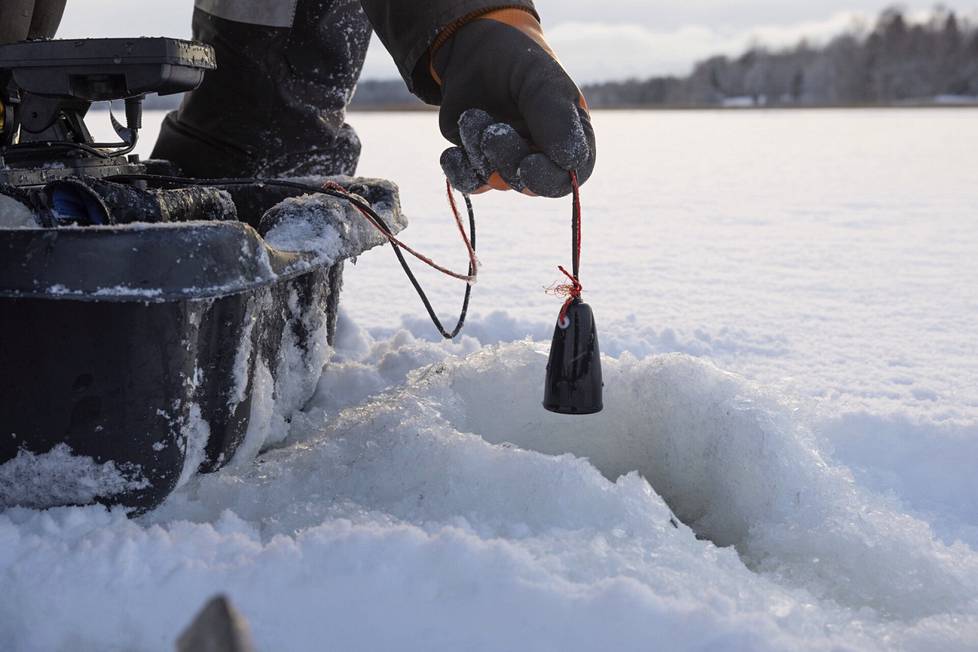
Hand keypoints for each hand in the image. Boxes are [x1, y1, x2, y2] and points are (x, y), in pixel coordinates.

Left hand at [432, 9, 595, 197]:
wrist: (474, 52)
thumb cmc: (517, 60)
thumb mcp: (542, 78)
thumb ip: (557, 117)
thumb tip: (569, 164)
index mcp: (572, 136)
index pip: (571, 175)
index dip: (549, 178)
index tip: (527, 165)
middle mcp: (543, 156)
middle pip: (530, 184)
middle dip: (507, 158)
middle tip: (491, 131)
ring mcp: (510, 162)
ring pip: (496, 182)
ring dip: (478, 151)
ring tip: (473, 115)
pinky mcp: (479, 164)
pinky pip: (470, 184)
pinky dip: (459, 170)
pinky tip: (453, 151)